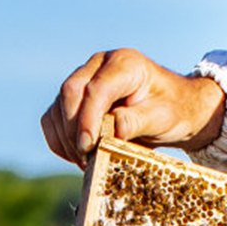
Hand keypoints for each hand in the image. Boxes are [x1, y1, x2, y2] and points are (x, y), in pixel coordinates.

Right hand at [41, 48, 225, 166]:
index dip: (88, 118)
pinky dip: (59, 140)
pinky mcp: (73, 99)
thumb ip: (138, 121)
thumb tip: (113, 130)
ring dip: (66, 139)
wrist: (174, 107)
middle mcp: (99, 65)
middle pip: (70, 92)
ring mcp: (83, 79)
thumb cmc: (173, 110)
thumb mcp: (164, 117)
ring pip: (57, 108)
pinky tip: (77, 156)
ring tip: (86, 161)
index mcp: (125, 63)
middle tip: (87, 158)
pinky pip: (52, 119)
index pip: (96, 88)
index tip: (88, 147)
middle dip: (74, 130)